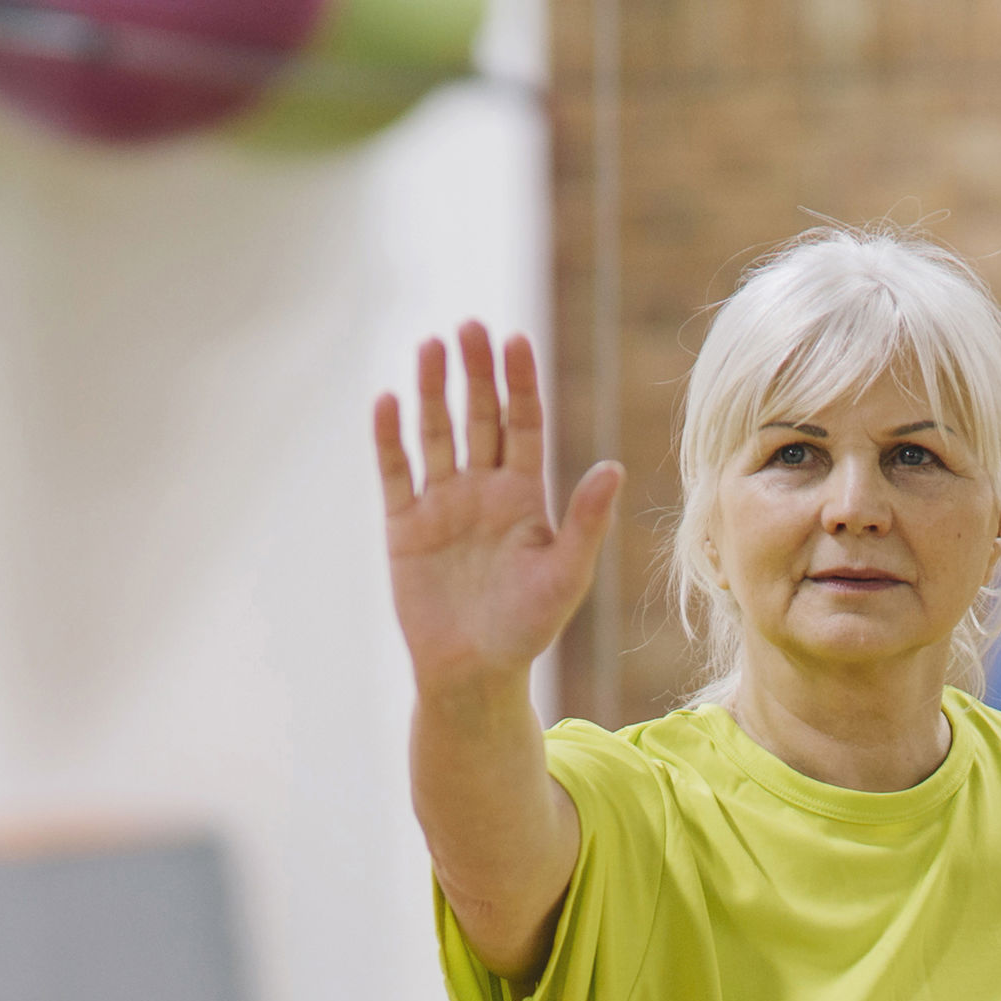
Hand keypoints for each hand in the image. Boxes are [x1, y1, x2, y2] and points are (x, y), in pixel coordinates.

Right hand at [374, 322, 624, 692]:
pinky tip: (387, 401)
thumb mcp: (565, 576)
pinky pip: (396, 473)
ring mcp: (441, 505)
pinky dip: (390, 439)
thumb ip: (585, 522)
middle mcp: (482, 490)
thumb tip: (614, 467)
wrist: (473, 675)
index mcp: (524, 496)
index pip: (522, 424)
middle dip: (474, 372)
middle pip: (478, 417)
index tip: (515, 340)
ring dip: (431, 392)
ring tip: (429, 346)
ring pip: (435, 434)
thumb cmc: (528, 629)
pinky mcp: (404, 527)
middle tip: (469, 326)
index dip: (519, 383)